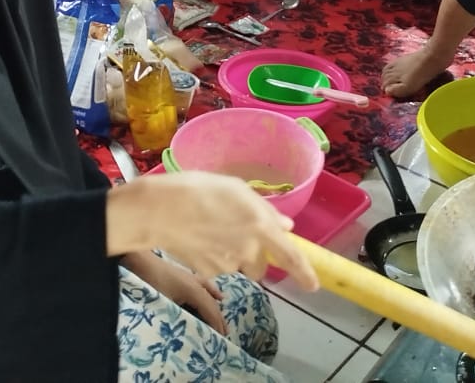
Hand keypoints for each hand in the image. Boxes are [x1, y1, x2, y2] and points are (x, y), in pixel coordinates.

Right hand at [106, 172, 317, 291]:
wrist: (159, 210)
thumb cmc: (199, 189)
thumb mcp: (236, 189)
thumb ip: (265, 210)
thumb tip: (285, 227)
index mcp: (260, 226)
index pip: (290, 256)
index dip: (304, 272)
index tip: (314, 285)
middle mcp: (248, 250)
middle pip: (261, 265)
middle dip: (255, 255)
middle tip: (236, 232)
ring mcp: (227, 265)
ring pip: (239, 265)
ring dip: (233, 253)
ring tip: (211, 229)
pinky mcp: (208, 272)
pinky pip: (218, 268)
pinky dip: (213, 257)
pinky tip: (199, 238)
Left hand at [122, 252, 227, 334]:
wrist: (140, 262)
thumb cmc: (152, 284)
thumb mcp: (166, 304)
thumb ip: (180, 317)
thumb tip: (190, 331)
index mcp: (194, 290)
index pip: (210, 310)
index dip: (216, 324)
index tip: (221, 339)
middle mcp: (196, 283)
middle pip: (212, 302)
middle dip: (219, 318)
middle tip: (226, 333)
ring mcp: (191, 277)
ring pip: (209, 293)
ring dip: (216, 306)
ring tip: (222, 318)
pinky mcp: (184, 275)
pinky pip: (204, 284)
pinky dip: (211, 291)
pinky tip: (215, 294)